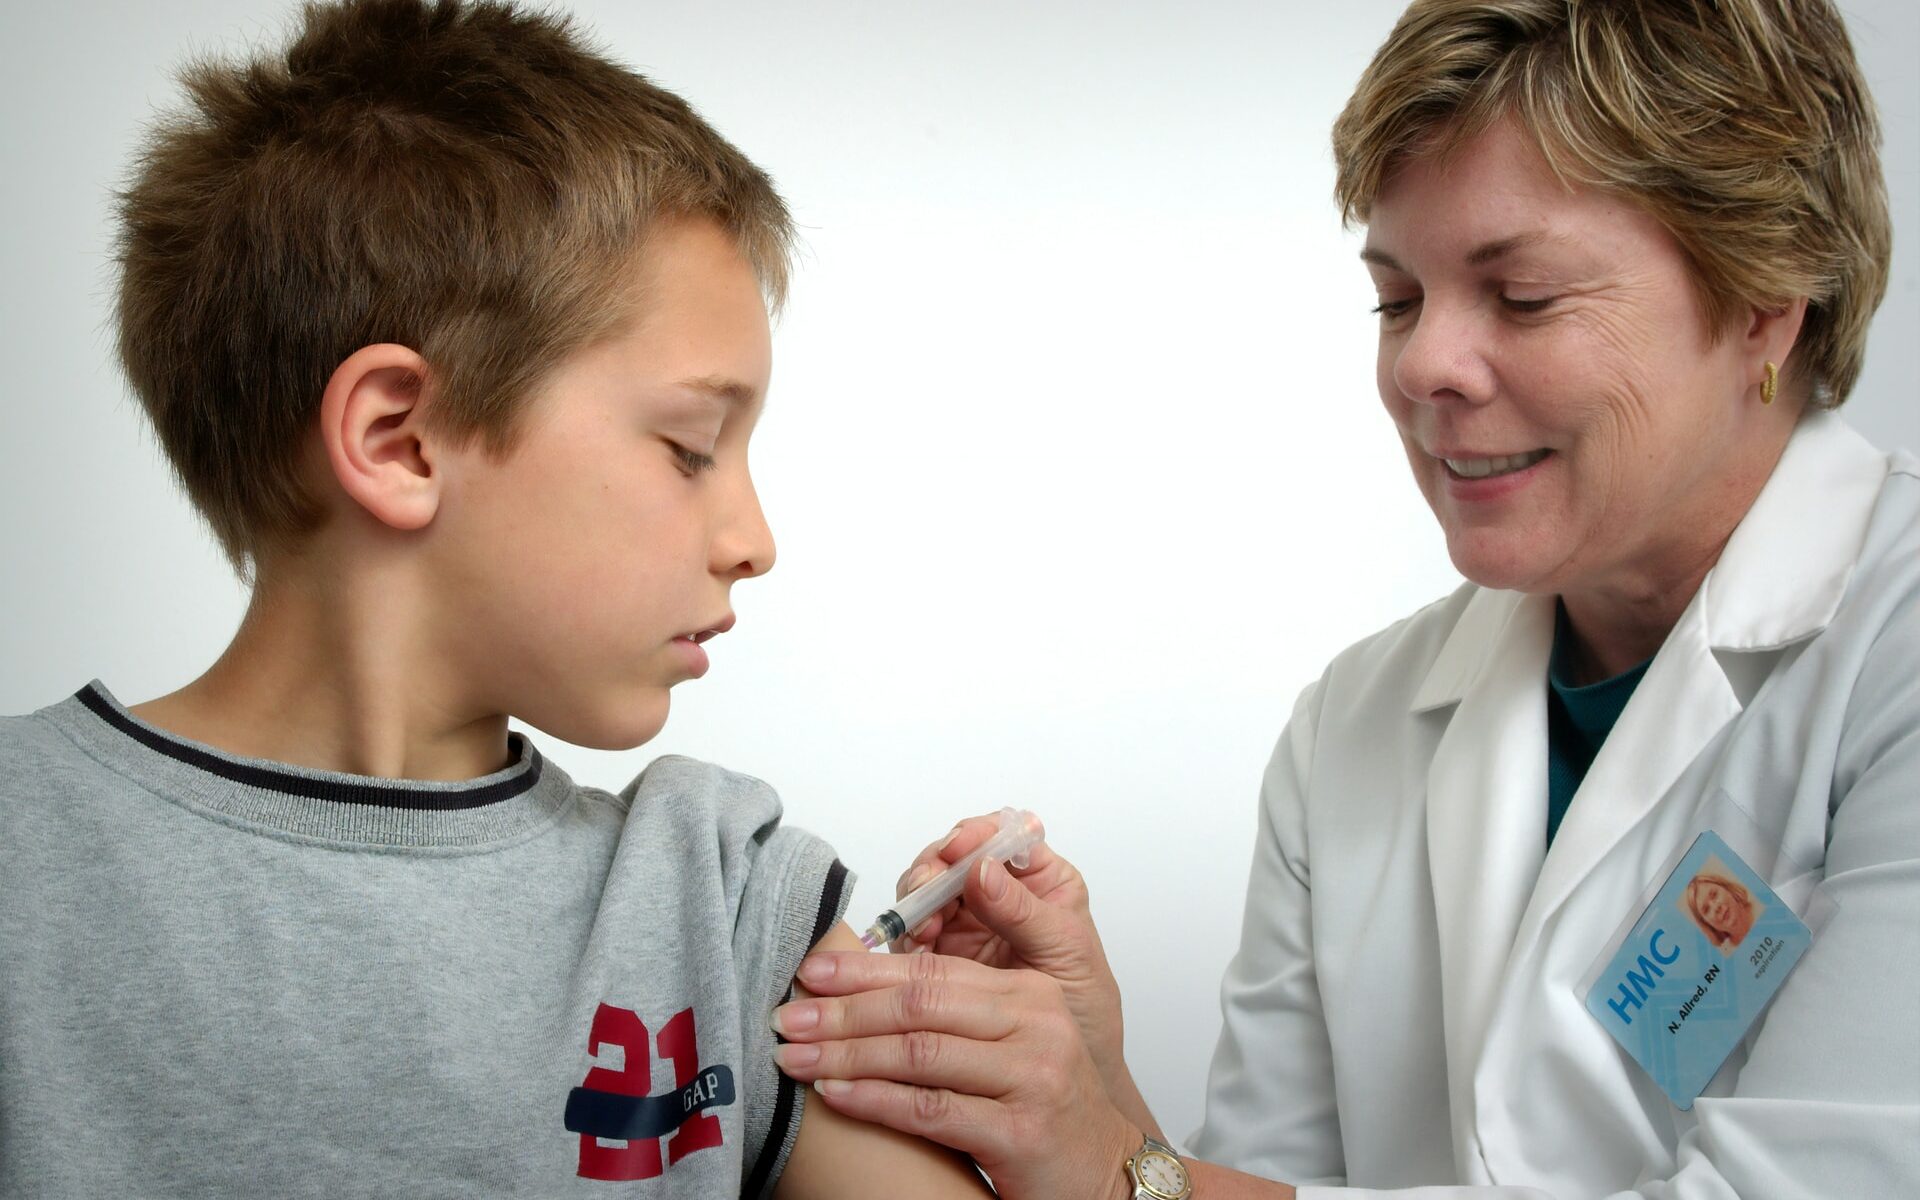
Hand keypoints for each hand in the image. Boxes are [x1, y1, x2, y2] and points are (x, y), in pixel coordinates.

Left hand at [772, 947, 1136, 1199]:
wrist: (1105, 1172)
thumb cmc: (1045, 1106)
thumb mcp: (1011, 1043)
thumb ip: (956, 1013)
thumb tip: (861, 991)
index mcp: (1028, 992)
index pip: (933, 968)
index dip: (865, 968)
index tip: (810, 970)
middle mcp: (1035, 1024)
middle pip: (920, 1003)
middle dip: (844, 1009)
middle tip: (788, 1016)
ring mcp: (1032, 1076)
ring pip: (919, 1053)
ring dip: (846, 1054)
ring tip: (797, 1057)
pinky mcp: (1021, 1131)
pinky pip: (930, 1110)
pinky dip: (874, 1099)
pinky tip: (835, 1093)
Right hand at [892, 818, 1126, 1080]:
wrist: (1063, 1083)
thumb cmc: (1084, 1011)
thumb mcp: (1067, 956)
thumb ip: (1028, 913)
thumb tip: (983, 870)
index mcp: (1040, 881)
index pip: (1004, 835)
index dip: (977, 835)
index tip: (960, 849)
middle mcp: (998, 894)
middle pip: (953, 857)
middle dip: (935, 868)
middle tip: (926, 889)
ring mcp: (965, 923)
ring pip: (925, 891)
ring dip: (916, 902)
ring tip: (922, 931)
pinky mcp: (938, 956)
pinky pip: (910, 933)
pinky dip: (905, 937)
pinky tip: (914, 952)